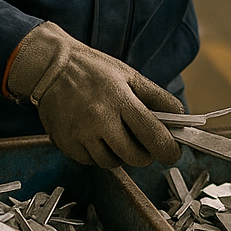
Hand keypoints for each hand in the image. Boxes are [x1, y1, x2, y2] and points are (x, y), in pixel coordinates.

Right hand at [7, 22, 183, 167]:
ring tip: (114, 133)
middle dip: (144, 154)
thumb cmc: (92, 69)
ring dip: (119, 154)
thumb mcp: (129, 75)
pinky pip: (90, 161)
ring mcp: (81, 135)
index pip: (153, 135)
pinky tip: (95, 135)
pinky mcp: (65, 144)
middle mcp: (100, 120)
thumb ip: (157, 97)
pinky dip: (97, 153)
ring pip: (111, 163)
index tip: (172, 153)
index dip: (168, 149)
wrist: (50, 67)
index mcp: (120, 100)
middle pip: (134, 157)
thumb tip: (180, 116)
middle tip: (141, 142)